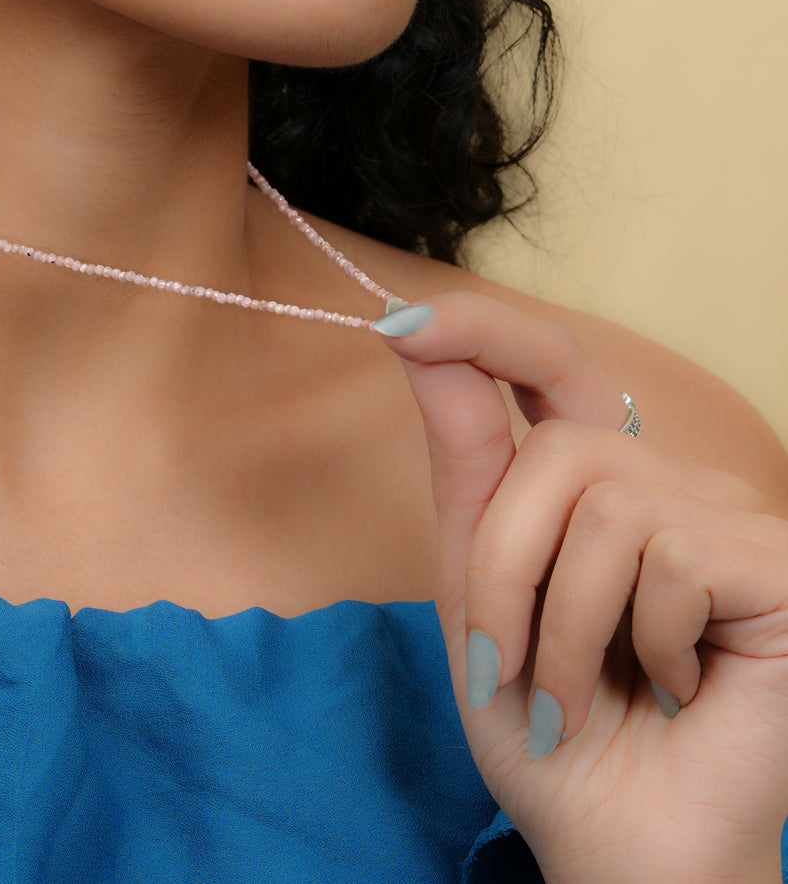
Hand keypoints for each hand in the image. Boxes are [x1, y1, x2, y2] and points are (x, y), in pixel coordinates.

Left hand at [374, 292, 787, 883]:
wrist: (614, 832)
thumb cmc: (543, 719)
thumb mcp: (479, 585)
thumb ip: (464, 462)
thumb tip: (415, 330)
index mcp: (587, 482)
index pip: (545, 369)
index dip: (482, 332)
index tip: (403, 322)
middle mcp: (660, 480)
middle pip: (557, 447)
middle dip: (505, 565)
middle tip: (508, 664)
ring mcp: (727, 514)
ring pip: (605, 507)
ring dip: (561, 625)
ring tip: (578, 694)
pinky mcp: (779, 561)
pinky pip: (673, 558)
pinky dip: (639, 643)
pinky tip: (670, 685)